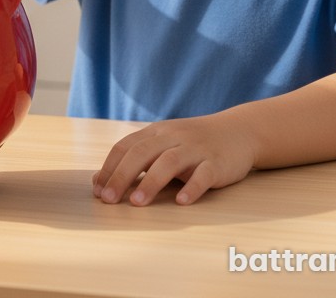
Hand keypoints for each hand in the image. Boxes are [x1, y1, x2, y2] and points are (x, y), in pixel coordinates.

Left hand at [92, 114, 255, 206]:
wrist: (237, 131)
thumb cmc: (192, 144)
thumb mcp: (164, 143)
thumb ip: (137, 159)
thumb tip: (101, 181)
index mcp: (156, 132)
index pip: (126, 146)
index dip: (110, 167)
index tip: (98, 190)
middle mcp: (173, 137)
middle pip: (142, 152)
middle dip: (123, 175)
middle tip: (109, 200)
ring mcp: (195, 149)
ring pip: (169, 162)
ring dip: (151, 182)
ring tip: (138, 203)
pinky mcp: (216, 162)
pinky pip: (203, 174)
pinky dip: (191, 188)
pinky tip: (182, 202)